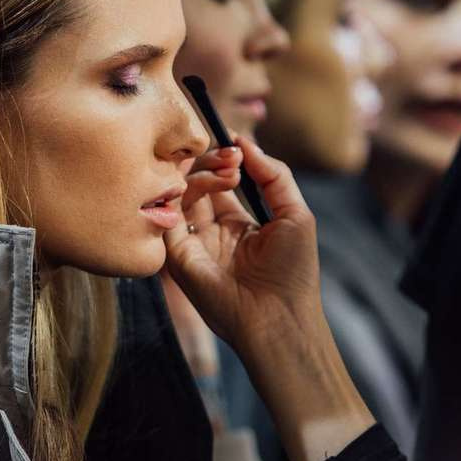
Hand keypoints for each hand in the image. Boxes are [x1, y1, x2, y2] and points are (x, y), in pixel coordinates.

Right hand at [162, 138, 321, 352]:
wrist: (279, 318)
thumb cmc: (294, 272)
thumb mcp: (295, 214)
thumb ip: (274, 175)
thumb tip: (244, 142)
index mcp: (238, 224)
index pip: (219, 181)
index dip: (225, 159)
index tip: (236, 146)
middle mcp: (210, 232)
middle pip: (196, 182)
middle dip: (211, 161)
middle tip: (230, 156)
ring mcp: (192, 243)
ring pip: (180, 193)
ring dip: (201, 174)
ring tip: (228, 172)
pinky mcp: (176, 255)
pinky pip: (165, 215)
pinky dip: (178, 191)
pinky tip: (204, 183)